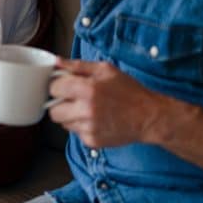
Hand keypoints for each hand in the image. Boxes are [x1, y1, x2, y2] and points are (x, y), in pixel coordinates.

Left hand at [47, 59, 166, 147]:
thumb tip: (57, 62)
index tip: (64, 85)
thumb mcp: (106, 70)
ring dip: (70, 116)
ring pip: (63, 123)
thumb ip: (78, 66)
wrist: (149, 117)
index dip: (58, 85)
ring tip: (87, 109)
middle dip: (60, 103)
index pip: (54, 88)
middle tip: (72, 99)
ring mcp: (88, 128)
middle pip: (53, 110)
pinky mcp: (92, 141)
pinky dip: (81, 126)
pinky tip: (96, 119)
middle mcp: (85, 110)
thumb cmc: (129, 91)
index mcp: (87, 89)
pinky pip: (76, 133)